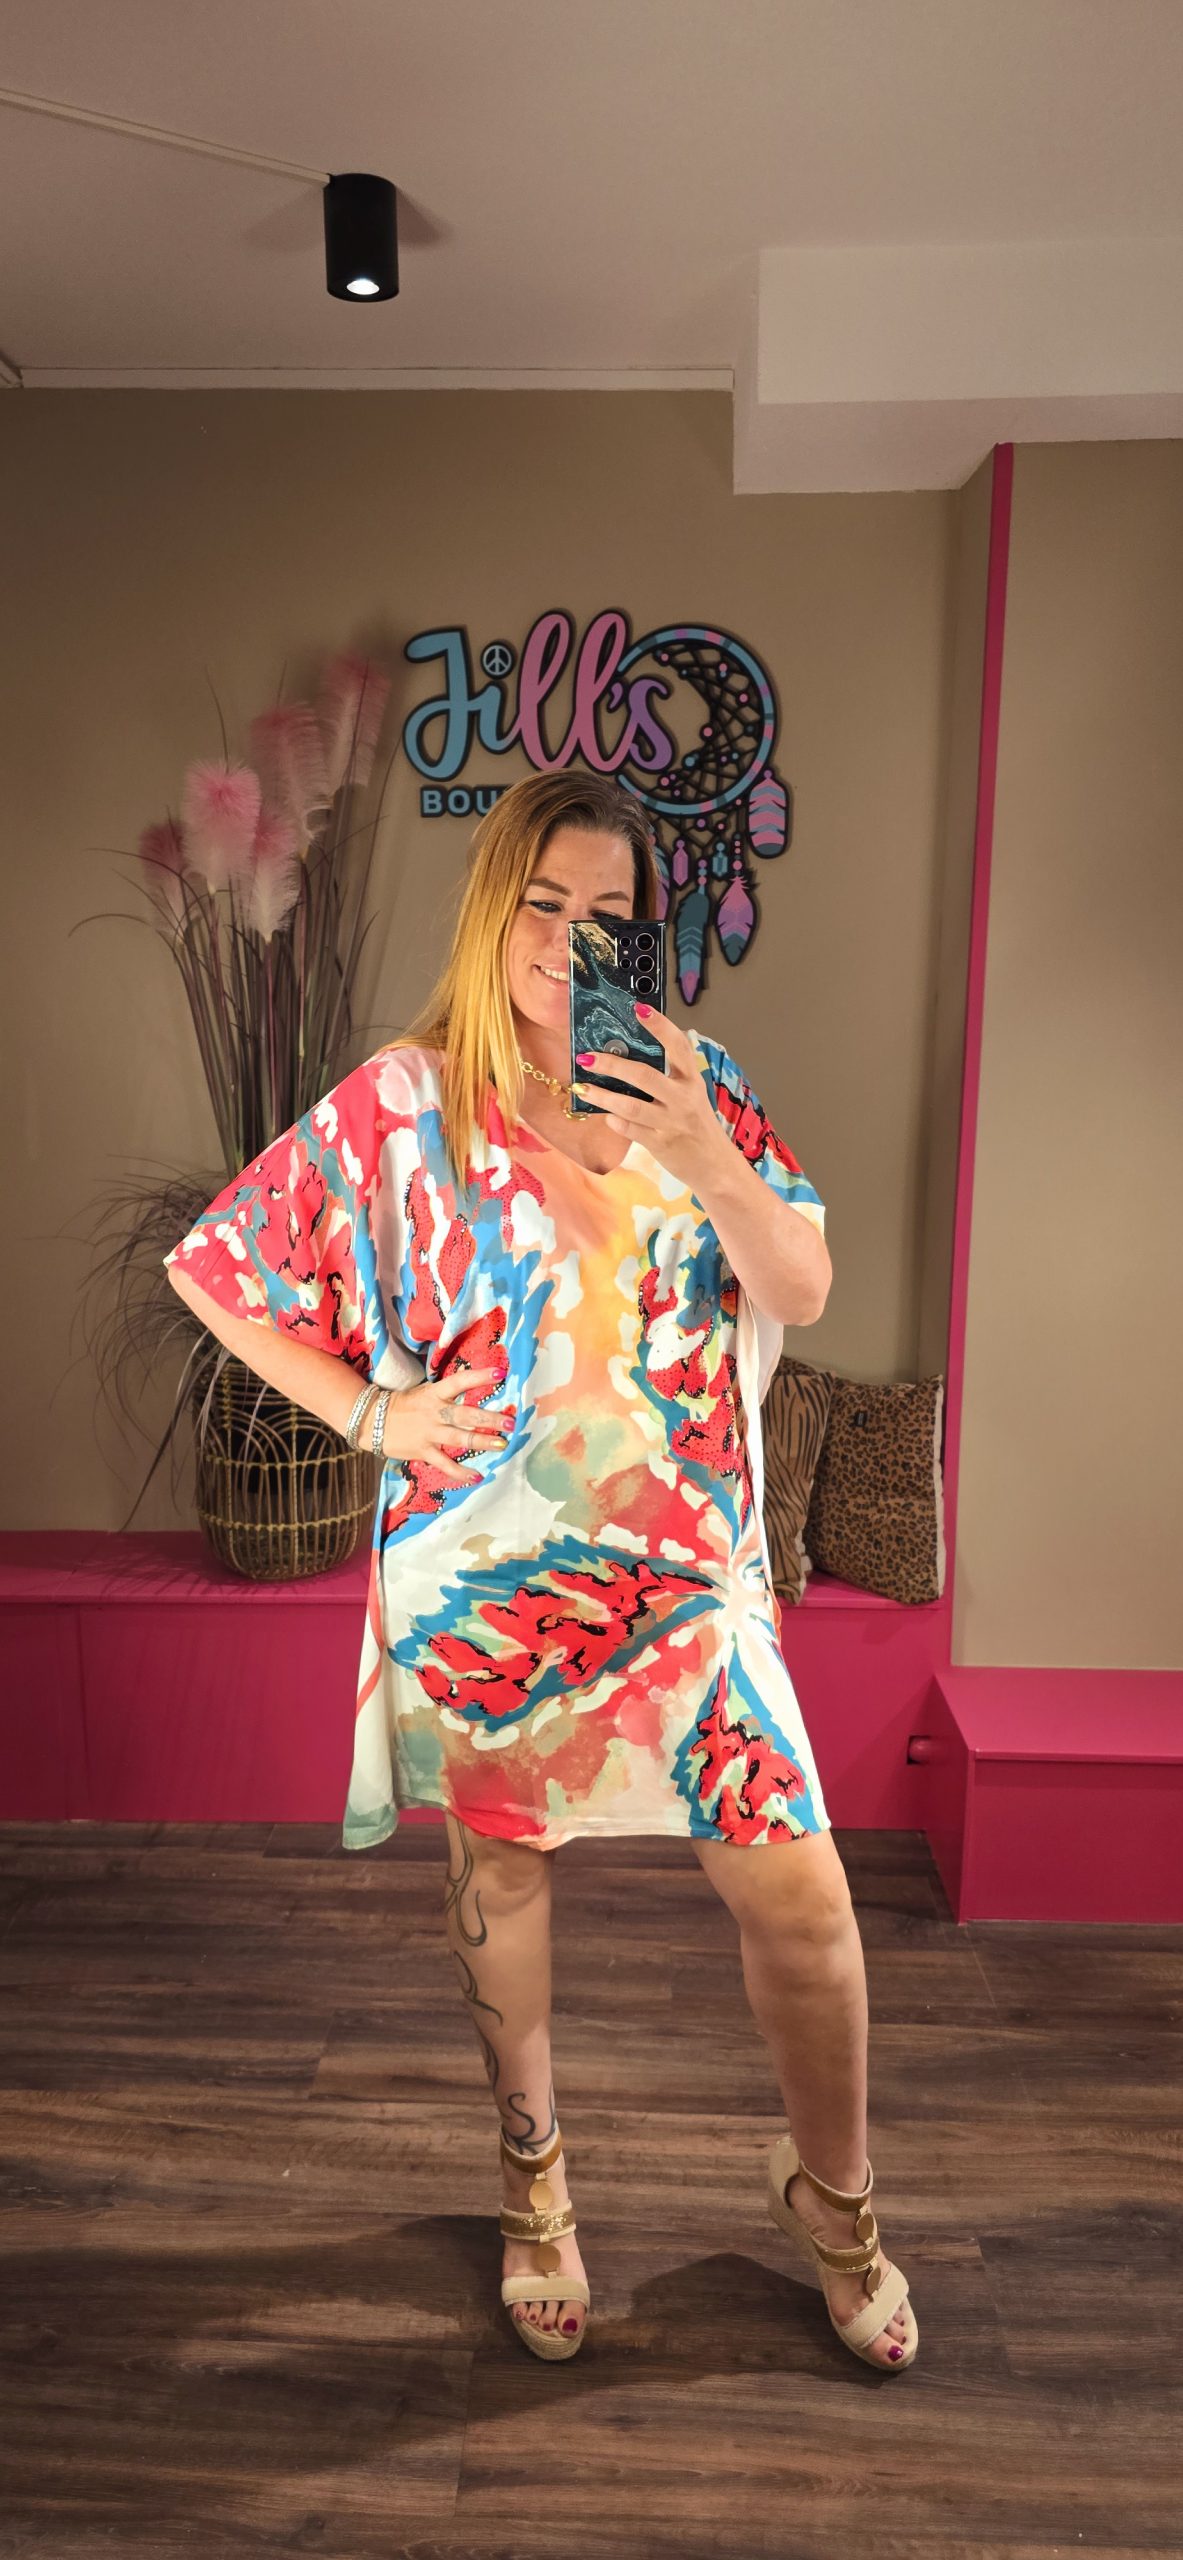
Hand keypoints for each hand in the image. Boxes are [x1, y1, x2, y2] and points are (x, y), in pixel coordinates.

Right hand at [375, 1360, 511, 1483]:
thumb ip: (446, 1394)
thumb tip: (471, 1386)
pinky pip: (446, 1464)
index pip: (460, 1381)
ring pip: (461, 1439)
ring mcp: (429, 1433)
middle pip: (467, 1415)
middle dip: (490, 1419)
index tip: (501, 1374)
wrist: (372, 1421)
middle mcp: (434, 1412)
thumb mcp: (424, 1392)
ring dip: (483, 1442)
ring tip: (502, 1444)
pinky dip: (461, 1472)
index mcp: (434, 1393)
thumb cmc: (403, 1406)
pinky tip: (477, 1476)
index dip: (480, 1377)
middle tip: (510, 1422)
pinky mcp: (424, 1451)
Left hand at [572, 1006, 726, 1192]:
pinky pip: (630, 1129)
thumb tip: (627, 1056)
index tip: (639, 1009)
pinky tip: (605, 1115)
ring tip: (582, 1087)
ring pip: (630, 1105)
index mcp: (691, 1080)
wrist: (714, 1165)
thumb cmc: (697, 1124)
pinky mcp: (660, 1144)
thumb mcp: (690, 1095)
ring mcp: (671, 1122)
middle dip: (611, 1064)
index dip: (660, 1025)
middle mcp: (683, 1098)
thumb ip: (668, 1077)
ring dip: (602, 1095)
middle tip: (587, 1057)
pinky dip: (614, 1121)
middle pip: (644, 1075)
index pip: (678, 1046)